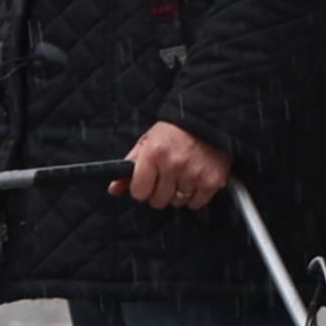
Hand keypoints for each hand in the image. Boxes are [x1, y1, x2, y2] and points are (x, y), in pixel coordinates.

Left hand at [116, 122, 230, 209]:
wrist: (206, 122)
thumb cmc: (172, 133)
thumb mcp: (146, 143)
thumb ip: (129, 166)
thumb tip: (113, 189)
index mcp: (154, 153)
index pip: (139, 191)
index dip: (141, 189)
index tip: (146, 183)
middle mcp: (174, 164)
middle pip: (158, 201)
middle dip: (158, 193)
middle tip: (164, 180)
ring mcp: (194, 174)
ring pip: (177, 203)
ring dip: (177, 195)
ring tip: (181, 177)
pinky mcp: (212, 180)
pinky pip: (196, 204)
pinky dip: (194, 197)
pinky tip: (194, 181)